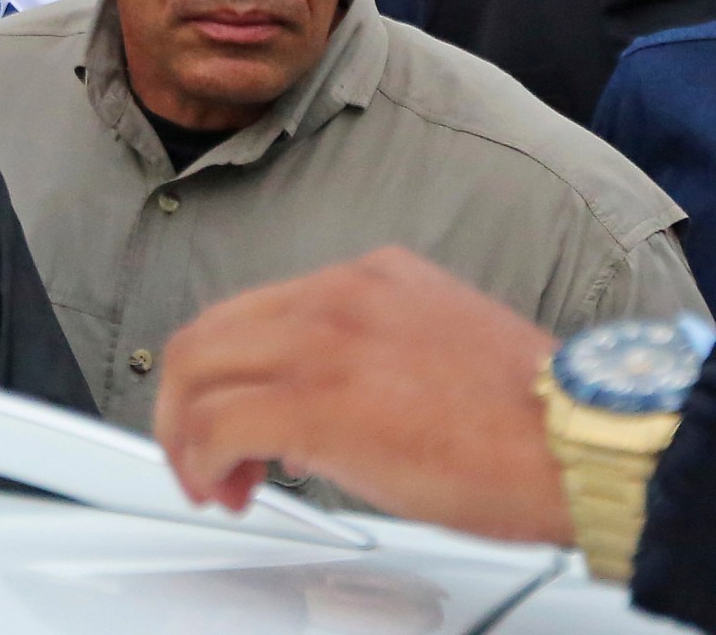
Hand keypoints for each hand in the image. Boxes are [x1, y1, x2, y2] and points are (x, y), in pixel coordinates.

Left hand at [154, 247, 571, 544]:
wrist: (576, 443)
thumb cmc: (527, 419)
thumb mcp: (434, 346)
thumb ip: (363, 352)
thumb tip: (306, 408)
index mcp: (366, 275)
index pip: (250, 311)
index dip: (221, 370)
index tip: (224, 413)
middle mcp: (334, 295)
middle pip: (206, 334)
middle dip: (184, 403)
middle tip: (197, 455)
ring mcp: (321, 343)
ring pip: (195, 372)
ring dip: (185, 435)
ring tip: (210, 480)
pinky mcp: (314, 402)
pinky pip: (217, 423)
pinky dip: (201, 460)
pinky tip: (223, 486)